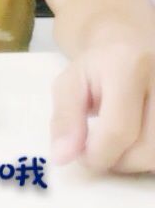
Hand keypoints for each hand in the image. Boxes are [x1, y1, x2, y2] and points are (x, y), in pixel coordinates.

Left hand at [50, 39, 154, 172]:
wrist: (132, 45)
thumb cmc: (97, 68)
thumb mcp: (69, 84)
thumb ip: (64, 119)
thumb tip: (61, 157)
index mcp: (128, 66)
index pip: (118, 129)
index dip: (98, 155)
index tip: (84, 157)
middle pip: (148, 150)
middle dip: (120, 162)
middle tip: (102, 151)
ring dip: (138, 162)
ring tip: (120, 145)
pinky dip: (150, 155)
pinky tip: (137, 142)